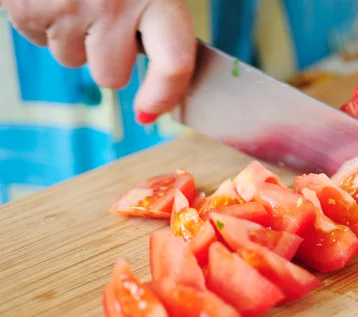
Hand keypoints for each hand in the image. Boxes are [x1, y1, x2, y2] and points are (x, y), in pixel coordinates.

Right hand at [1, 0, 195, 123]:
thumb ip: (159, 17)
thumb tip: (171, 68)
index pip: (175, 62)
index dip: (164, 95)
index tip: (150, 112)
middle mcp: (114, 5)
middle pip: (111, 77)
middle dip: (105, 57)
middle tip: (101, 17)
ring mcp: (68, 9)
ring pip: (72, 61)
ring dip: (72, 36)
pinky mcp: (28, 9)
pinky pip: (38, 40)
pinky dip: (42, 21)